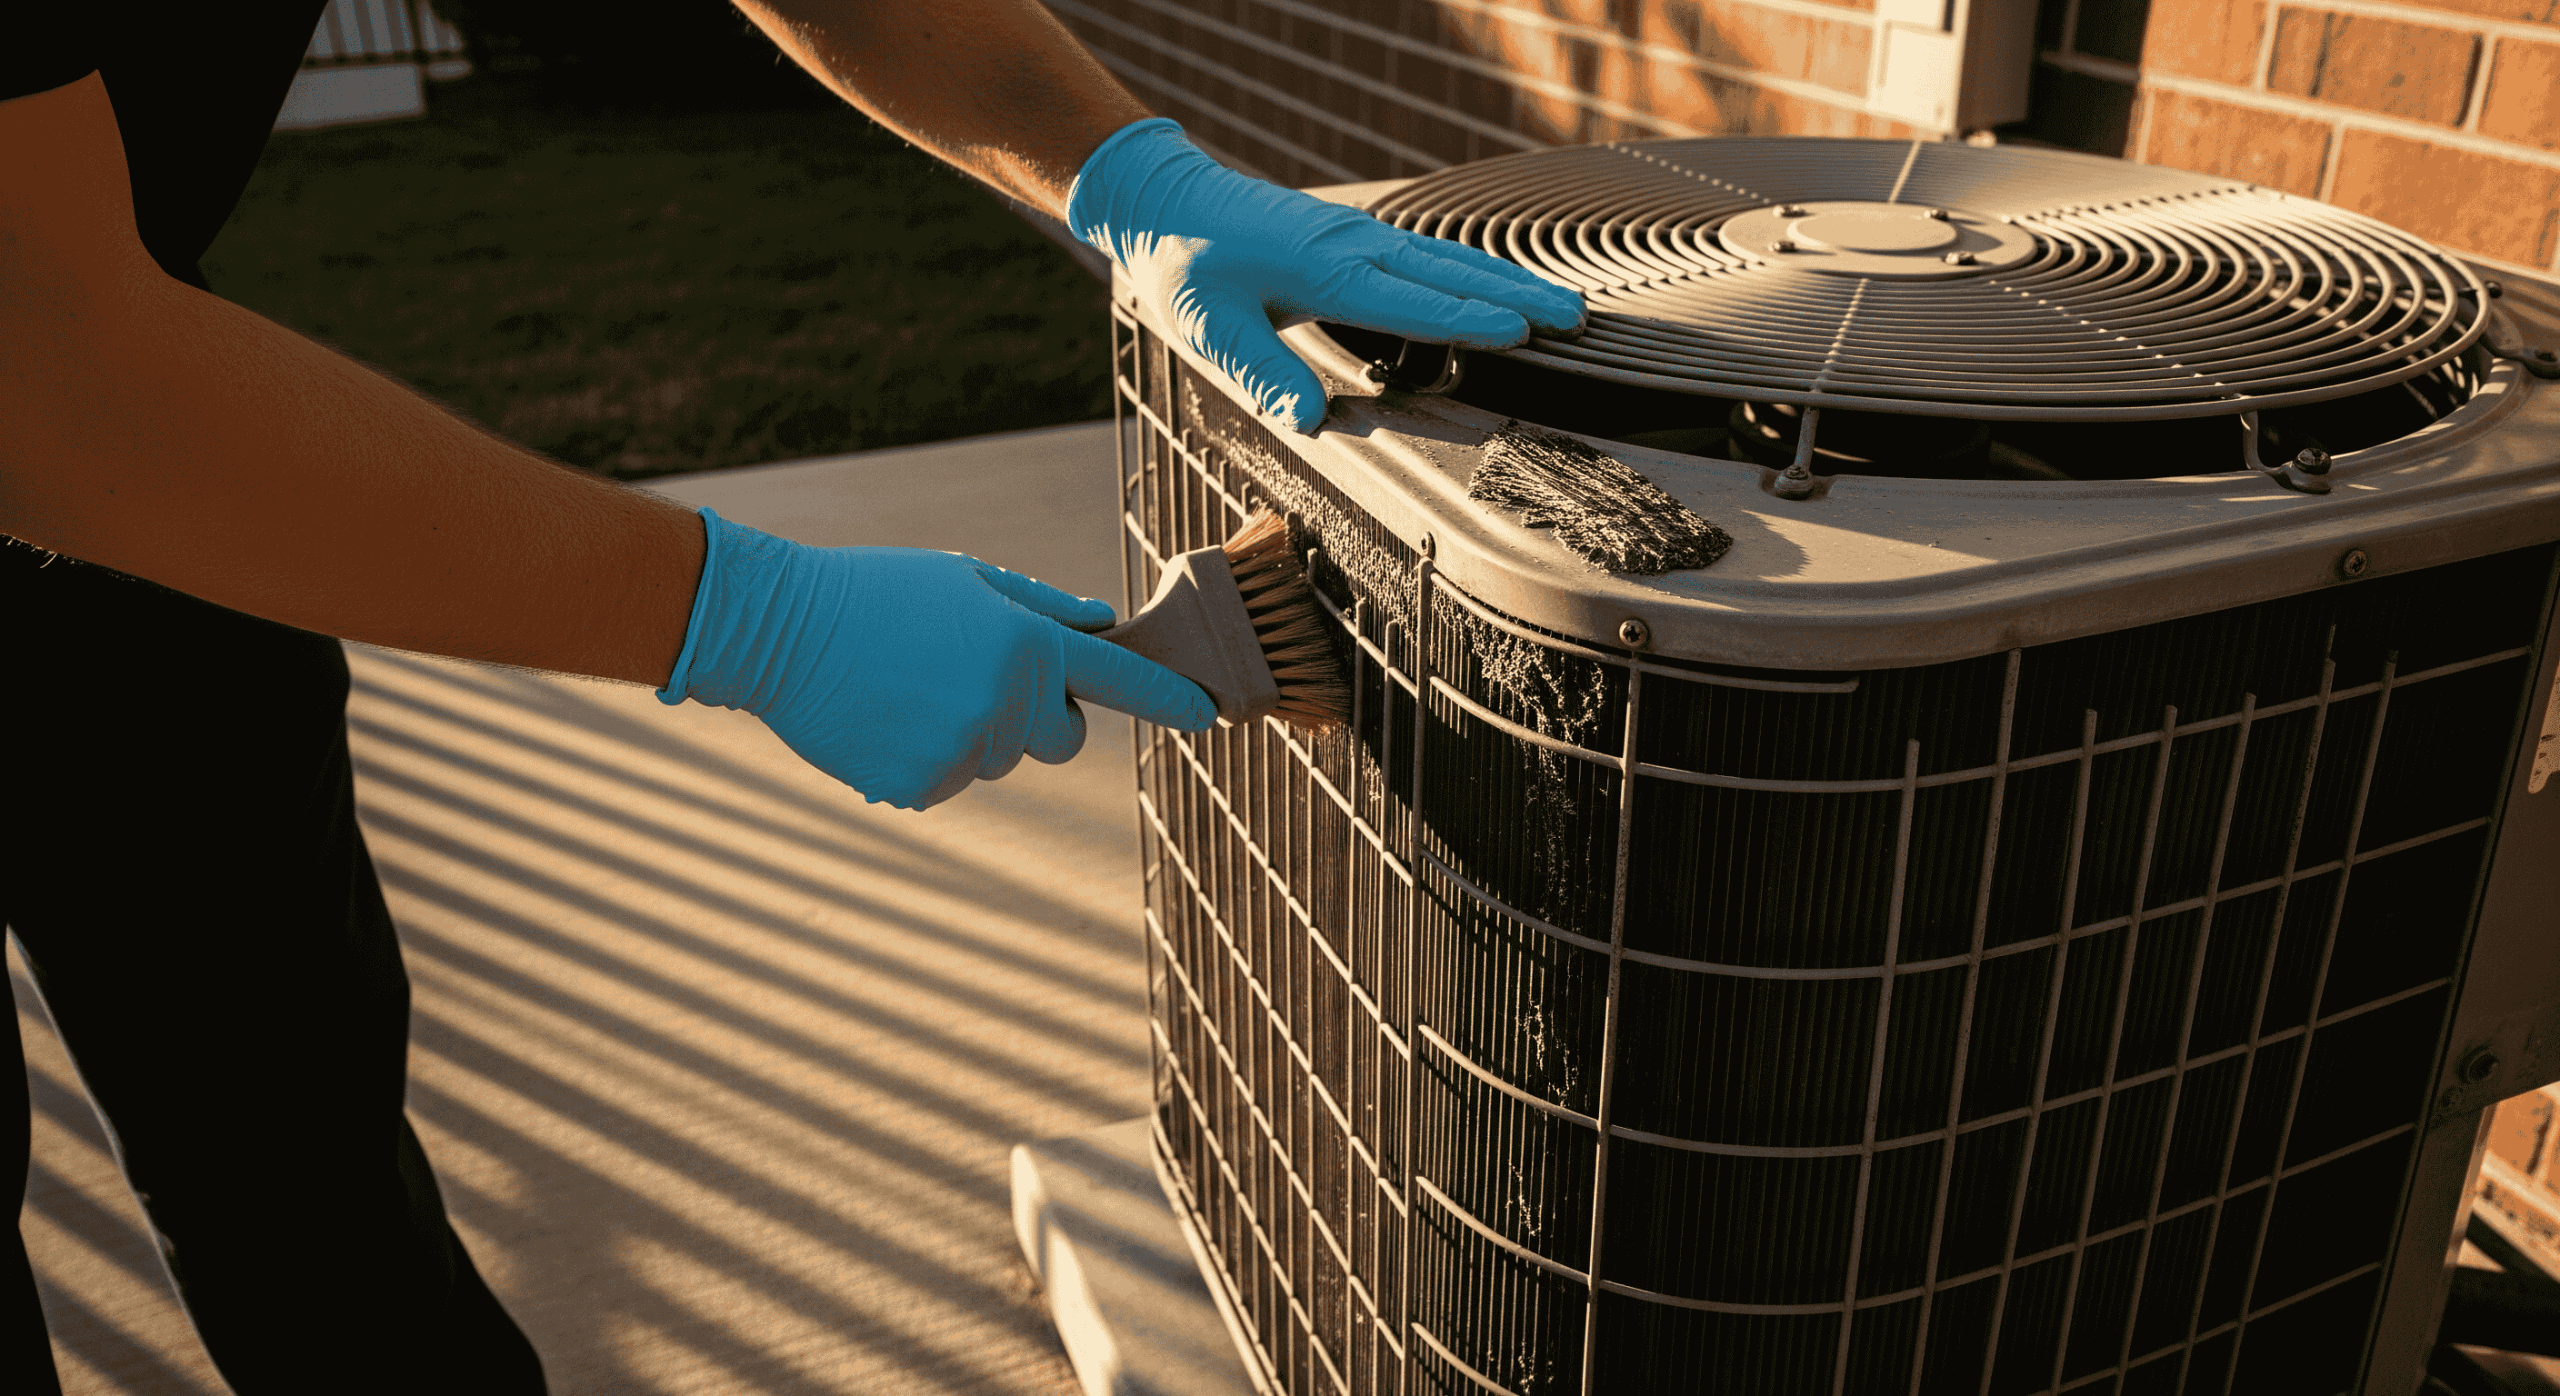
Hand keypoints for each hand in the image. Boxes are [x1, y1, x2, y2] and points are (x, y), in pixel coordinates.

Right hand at [657, 509, 1214, 809]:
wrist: (782, 630)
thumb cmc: (879, 591)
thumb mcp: (967, 579)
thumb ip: (1043, 608)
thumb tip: (1103, 624)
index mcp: (1026, 644)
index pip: (1121, 680)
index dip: (1170, 699)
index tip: (1209, 714)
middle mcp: (1006, 703)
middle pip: (1061, 737)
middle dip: (1038, 715)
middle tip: (978, 674)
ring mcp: (962, 751)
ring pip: (997, 759)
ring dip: (972, 732)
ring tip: (912, 686)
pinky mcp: (919, 786)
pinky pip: (948, 782)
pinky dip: (926, 759)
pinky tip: (887, 718)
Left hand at [1067, 119, 1585, 433]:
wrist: (1168, 202)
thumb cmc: (1187, 265)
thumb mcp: (1211, 330)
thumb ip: (1263, 375)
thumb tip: (1311, 423)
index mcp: (1326, 270)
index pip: (1412, 301)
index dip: (1467, 319)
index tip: (1519, 333)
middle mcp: (1355, 247)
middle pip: (1453, 274)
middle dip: (1517, 297)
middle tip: (1574, 322)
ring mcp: (1360, 237)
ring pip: (1451, 260)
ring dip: (1509, 282)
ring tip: (1562, 307)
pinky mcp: (1356, 237)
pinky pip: (1431, 254)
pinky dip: (1476, 271)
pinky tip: (1499, 286)